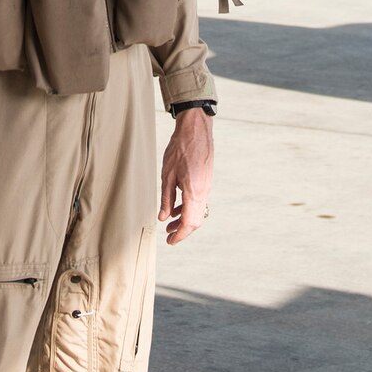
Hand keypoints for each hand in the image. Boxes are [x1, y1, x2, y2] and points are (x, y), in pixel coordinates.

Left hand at [159, 109, 214, 245]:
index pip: (189, 223)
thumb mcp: (167, 176)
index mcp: (194, 193)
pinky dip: (189, 208)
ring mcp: (207, 186)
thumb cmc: (180, 149)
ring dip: (185, 219)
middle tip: (169, 235)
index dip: (180, 235)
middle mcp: (204, 192)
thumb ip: (166, 199)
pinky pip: (199, 201)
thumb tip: (163, 218)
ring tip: (170, 223)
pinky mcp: (206, 180)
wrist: (196, 130)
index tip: (170, 241)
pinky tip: (177, 208)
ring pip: (198, 211)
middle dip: (182, 230)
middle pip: (196, 220)